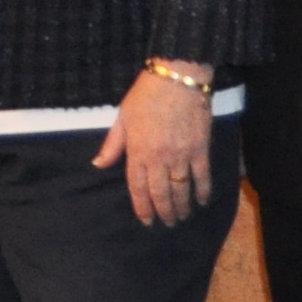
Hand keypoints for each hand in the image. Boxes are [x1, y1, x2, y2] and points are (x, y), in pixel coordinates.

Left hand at [93, 66, 216, 227]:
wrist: (177, 78)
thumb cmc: (146, 95)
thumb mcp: (122, 117)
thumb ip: (113, 144)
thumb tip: (98, 164)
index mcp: (137, 151)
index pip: (138, 187)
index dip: (142, 207)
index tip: (146, 220)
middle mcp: (159, 158)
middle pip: (160, 193)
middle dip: (163, 212)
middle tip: (167, 223)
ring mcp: (181, 156)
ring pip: (181, 190)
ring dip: (182, 207)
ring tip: (182, 217)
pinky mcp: (201, 149)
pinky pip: (202, 177)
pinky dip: (203, 192)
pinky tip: (202, 202)